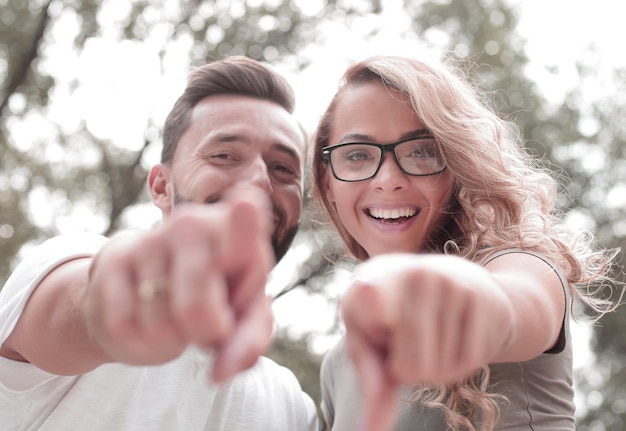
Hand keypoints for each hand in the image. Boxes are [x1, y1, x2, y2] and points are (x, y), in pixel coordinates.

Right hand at [86, 189, 274, 381]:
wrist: (152, 284)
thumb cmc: (213, 298)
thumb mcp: (244, 317)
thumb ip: (248, 342)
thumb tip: (221, 372)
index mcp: (237, 232)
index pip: (242, 226)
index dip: (244, 224)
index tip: (246, 206)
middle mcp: (193, 224)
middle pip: (196, 309)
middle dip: (206, 335)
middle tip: (211, 325)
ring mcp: (150, 239)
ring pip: (160, 325)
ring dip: (172, 338)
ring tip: (176, 314)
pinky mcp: (113, 259)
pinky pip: (125, 327)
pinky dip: (141, 341)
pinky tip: (147, 319)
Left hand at [341, 254, 513, 430]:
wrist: (457, 279)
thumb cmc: (401, 316)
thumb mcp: (374, 338)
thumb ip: (371, 378)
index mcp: (375, 278)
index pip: (369, 302)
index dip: (373, 320)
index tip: (374, 298)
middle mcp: (414, 274)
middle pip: (410, 368)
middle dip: (409, 371)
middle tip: (410, 342)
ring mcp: (451, 283)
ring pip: (440, 370)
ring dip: (436, 367)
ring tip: (433, 333)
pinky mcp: (482, 299)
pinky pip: (469, 363)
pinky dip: (460, 364)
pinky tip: (455, 335)